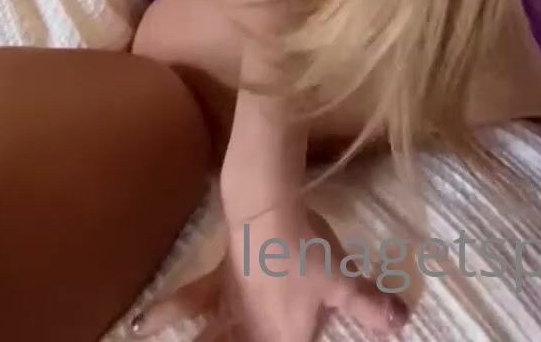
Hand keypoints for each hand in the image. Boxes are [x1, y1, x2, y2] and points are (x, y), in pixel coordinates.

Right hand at [132, 200, 405, 340]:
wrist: (266, 211)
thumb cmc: (306, 250)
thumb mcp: (343, 281)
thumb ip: (370, 306)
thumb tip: (401, 324)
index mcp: (283, 339)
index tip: (294, 341)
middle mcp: (250, 332)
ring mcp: (230, 309)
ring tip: (157, 341)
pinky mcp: (216, 281)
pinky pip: (187, 303)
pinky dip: (163, 313)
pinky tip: (139, 322)